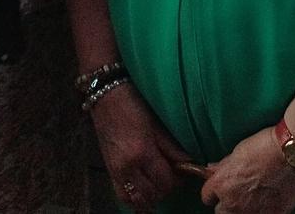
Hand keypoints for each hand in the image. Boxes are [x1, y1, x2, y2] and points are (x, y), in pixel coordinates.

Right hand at [90, 85, 196, 211]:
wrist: (106, 95)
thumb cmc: (133, 103)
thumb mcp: (156, 123)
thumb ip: (172, 147)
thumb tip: (188, 163)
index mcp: (142, 153)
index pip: (165, 181)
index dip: (177, 180)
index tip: (182, 171)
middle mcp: (127, 167)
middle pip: (152, 194)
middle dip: (165, 188)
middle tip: (171, 175)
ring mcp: (116, 171)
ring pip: (136, 200)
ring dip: (150, 195)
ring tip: (157, 181)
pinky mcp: (109, 171)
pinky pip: (122, 196)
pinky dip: (135, 198)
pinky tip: (143, 189)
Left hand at [199, 128, 294, 212]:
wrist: (293, 154)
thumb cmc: (266, 147)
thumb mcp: (238, 152)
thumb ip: (224, 166)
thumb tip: (214, 170)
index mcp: (221, 185)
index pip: (207, 197)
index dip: (214, 191)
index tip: (219, 188)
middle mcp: (232, 203)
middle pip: (221, 212)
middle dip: (227, 203)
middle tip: (238, 193)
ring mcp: (252, 213)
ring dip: (243, 209)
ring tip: (254, 198)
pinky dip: (263, 211)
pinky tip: (268, 201)